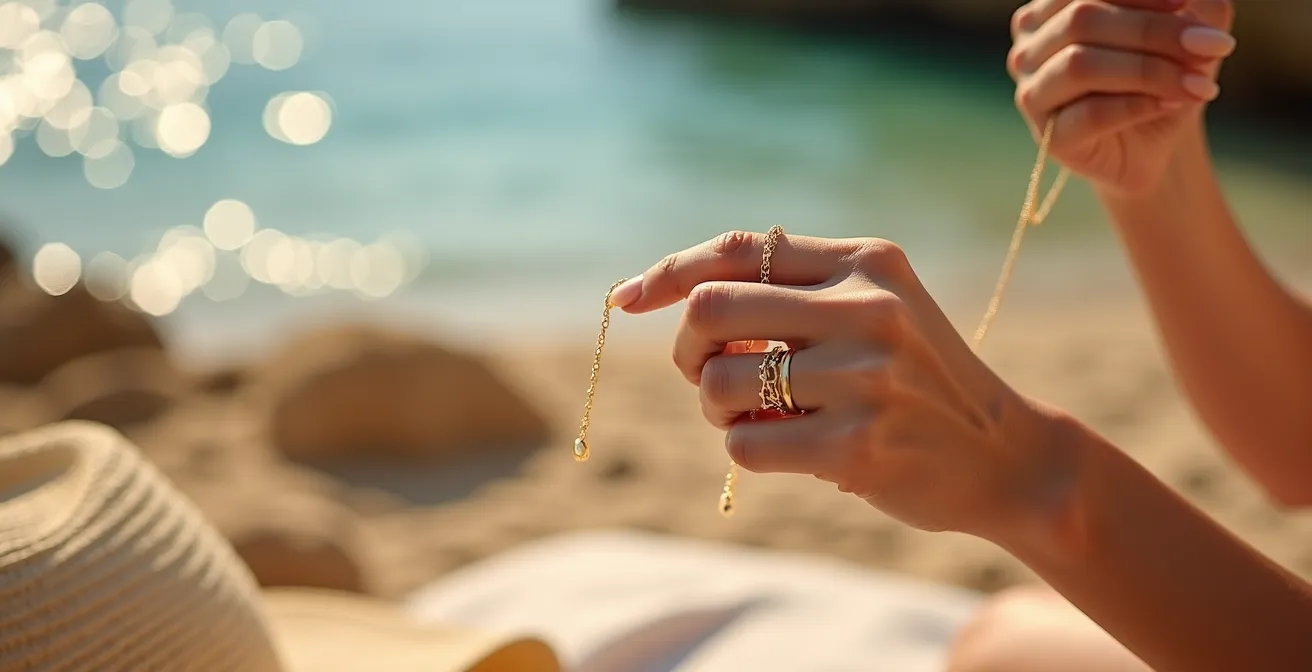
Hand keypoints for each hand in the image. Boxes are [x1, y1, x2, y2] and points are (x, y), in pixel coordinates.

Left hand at [609, 232, 1076, 537]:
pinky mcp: (857, 445)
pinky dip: (747, 450)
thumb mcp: (876, 310)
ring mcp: (864, 378)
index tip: (627, 299)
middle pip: (710, 309)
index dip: (668, 271)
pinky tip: (792, 449)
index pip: (737, 248)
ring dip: (718, 408)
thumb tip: (681, 298)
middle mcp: (868, 308)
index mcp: (867, 262)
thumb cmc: (917, 381)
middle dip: (689, 349)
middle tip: (709, 375)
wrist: (1007, 457)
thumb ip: (795, 293)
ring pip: (719, 383)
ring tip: (761, 416)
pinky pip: (744, 445)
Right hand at [1010, 0, 1234, 196]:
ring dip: (1150, 70)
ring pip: (1080, 66)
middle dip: (1152, 30)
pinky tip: (1173, 104)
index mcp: (1050, 10)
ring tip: (1200, 83)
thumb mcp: (1186, 27)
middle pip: (1081, 20)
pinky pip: (1091, 114)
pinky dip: (1139, 105)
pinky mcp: (1050, 138)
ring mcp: (1032, 94)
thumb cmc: (1162, 73)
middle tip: (1211, 46)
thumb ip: (1193, 4)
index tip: (1185, 2)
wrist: (1155, 142)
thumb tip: (1189, 2)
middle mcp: (1029, 48)